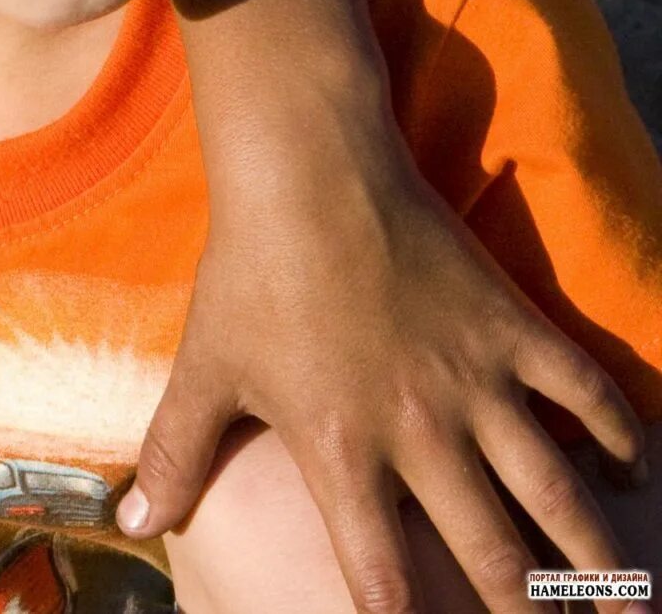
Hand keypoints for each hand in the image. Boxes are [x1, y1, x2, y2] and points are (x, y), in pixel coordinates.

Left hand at [122, 137, 646, 613]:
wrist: (309, 173)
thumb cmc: (250, 273)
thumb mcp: (204, 369)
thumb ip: (174, 454)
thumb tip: (131, 525)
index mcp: (340, 449)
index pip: (381, 574)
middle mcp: (419, 430)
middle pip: (493, 554)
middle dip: (531, 613)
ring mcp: (476, 381)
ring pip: (558, 494)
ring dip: (598, 560)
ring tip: (630, 608)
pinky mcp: (514, 330)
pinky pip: (586, 398)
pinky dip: (618, 441)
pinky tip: (632, 478)